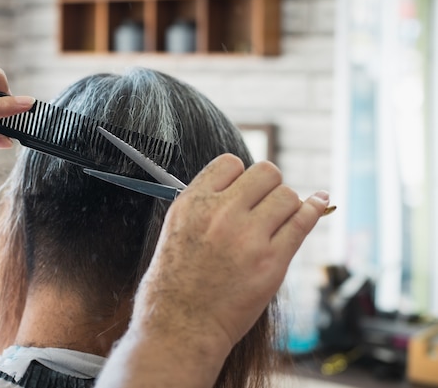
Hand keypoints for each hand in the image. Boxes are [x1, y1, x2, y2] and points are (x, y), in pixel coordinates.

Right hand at [97, 154, 328, 387]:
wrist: (180, 328)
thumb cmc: (172, 286)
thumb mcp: (174, 232)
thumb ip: (202, 207)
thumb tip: (236, 191)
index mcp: (192, 204)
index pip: (230, 163)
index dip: (240, 175)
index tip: (244, 190)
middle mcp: (220, 213)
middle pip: (265, 172)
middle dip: (268, 185)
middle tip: (265, 204)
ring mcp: (248, 237)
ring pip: (287, 195)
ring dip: (286, 203)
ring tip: (279, 220)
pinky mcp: (272, 261)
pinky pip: (303, 221)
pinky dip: (314, 209)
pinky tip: (319, 202)